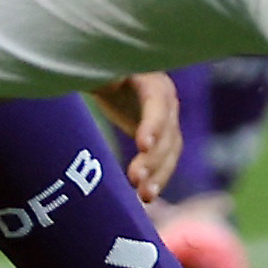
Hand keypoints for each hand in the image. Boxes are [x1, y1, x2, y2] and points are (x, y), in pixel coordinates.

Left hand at [89, 73, 183, 204]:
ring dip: (159, 175)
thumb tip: (98, 83)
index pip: (157, 103)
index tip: (142, 145)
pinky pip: (165, 162)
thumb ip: (99, 77)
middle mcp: (166, 101)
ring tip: (144, 196)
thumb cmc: (101, 72)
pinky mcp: (163, 140)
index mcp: (151, 80)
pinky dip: (157, 179)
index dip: (153, 124)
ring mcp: (168, 121)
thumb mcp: (99, 71)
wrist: (113, 80)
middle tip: (134, 179)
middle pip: (167, 133)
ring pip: (170, 152)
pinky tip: (145, 196)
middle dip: (153, 158)